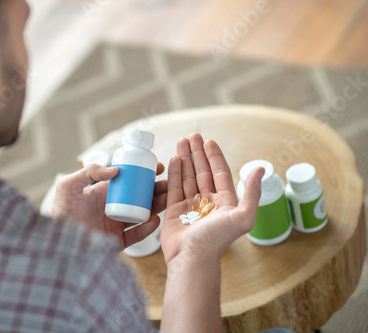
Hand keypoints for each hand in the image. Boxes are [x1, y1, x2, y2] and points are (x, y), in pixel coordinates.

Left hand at [51, 163, 167, 248]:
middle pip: (141, 198)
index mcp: (105, 193)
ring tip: (169, 200)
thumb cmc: (59, 211)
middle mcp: (114, 208)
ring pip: (143, 215)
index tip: (159, 168)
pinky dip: (147, 229)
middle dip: (157, 190)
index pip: (130, 182)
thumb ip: (89, 172)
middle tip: (170, 184)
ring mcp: (116, 225)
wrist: (55, 241)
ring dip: (157, 207)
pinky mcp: (117, 242)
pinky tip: (155, 220)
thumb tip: (116, 169)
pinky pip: (136, 235)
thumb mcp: (69, 185)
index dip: (145, 174)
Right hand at [161, 133, 264, 263]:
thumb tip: (260, 169)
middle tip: (193, 135)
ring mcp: (189, 206)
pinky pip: (175, 187)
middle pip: (202, 172)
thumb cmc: (218, 238)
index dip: (214, 157)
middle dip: (197, 153)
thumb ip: (252, 192)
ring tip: (181, 141)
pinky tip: (174, 158)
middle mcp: (207, 203)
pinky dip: (175, 172)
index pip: (219, 173)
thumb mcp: (243, 215)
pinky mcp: (174, 211)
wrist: (193, 257)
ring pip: (188, 177)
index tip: (209, 141)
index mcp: (224, 203)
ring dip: (185, 158)